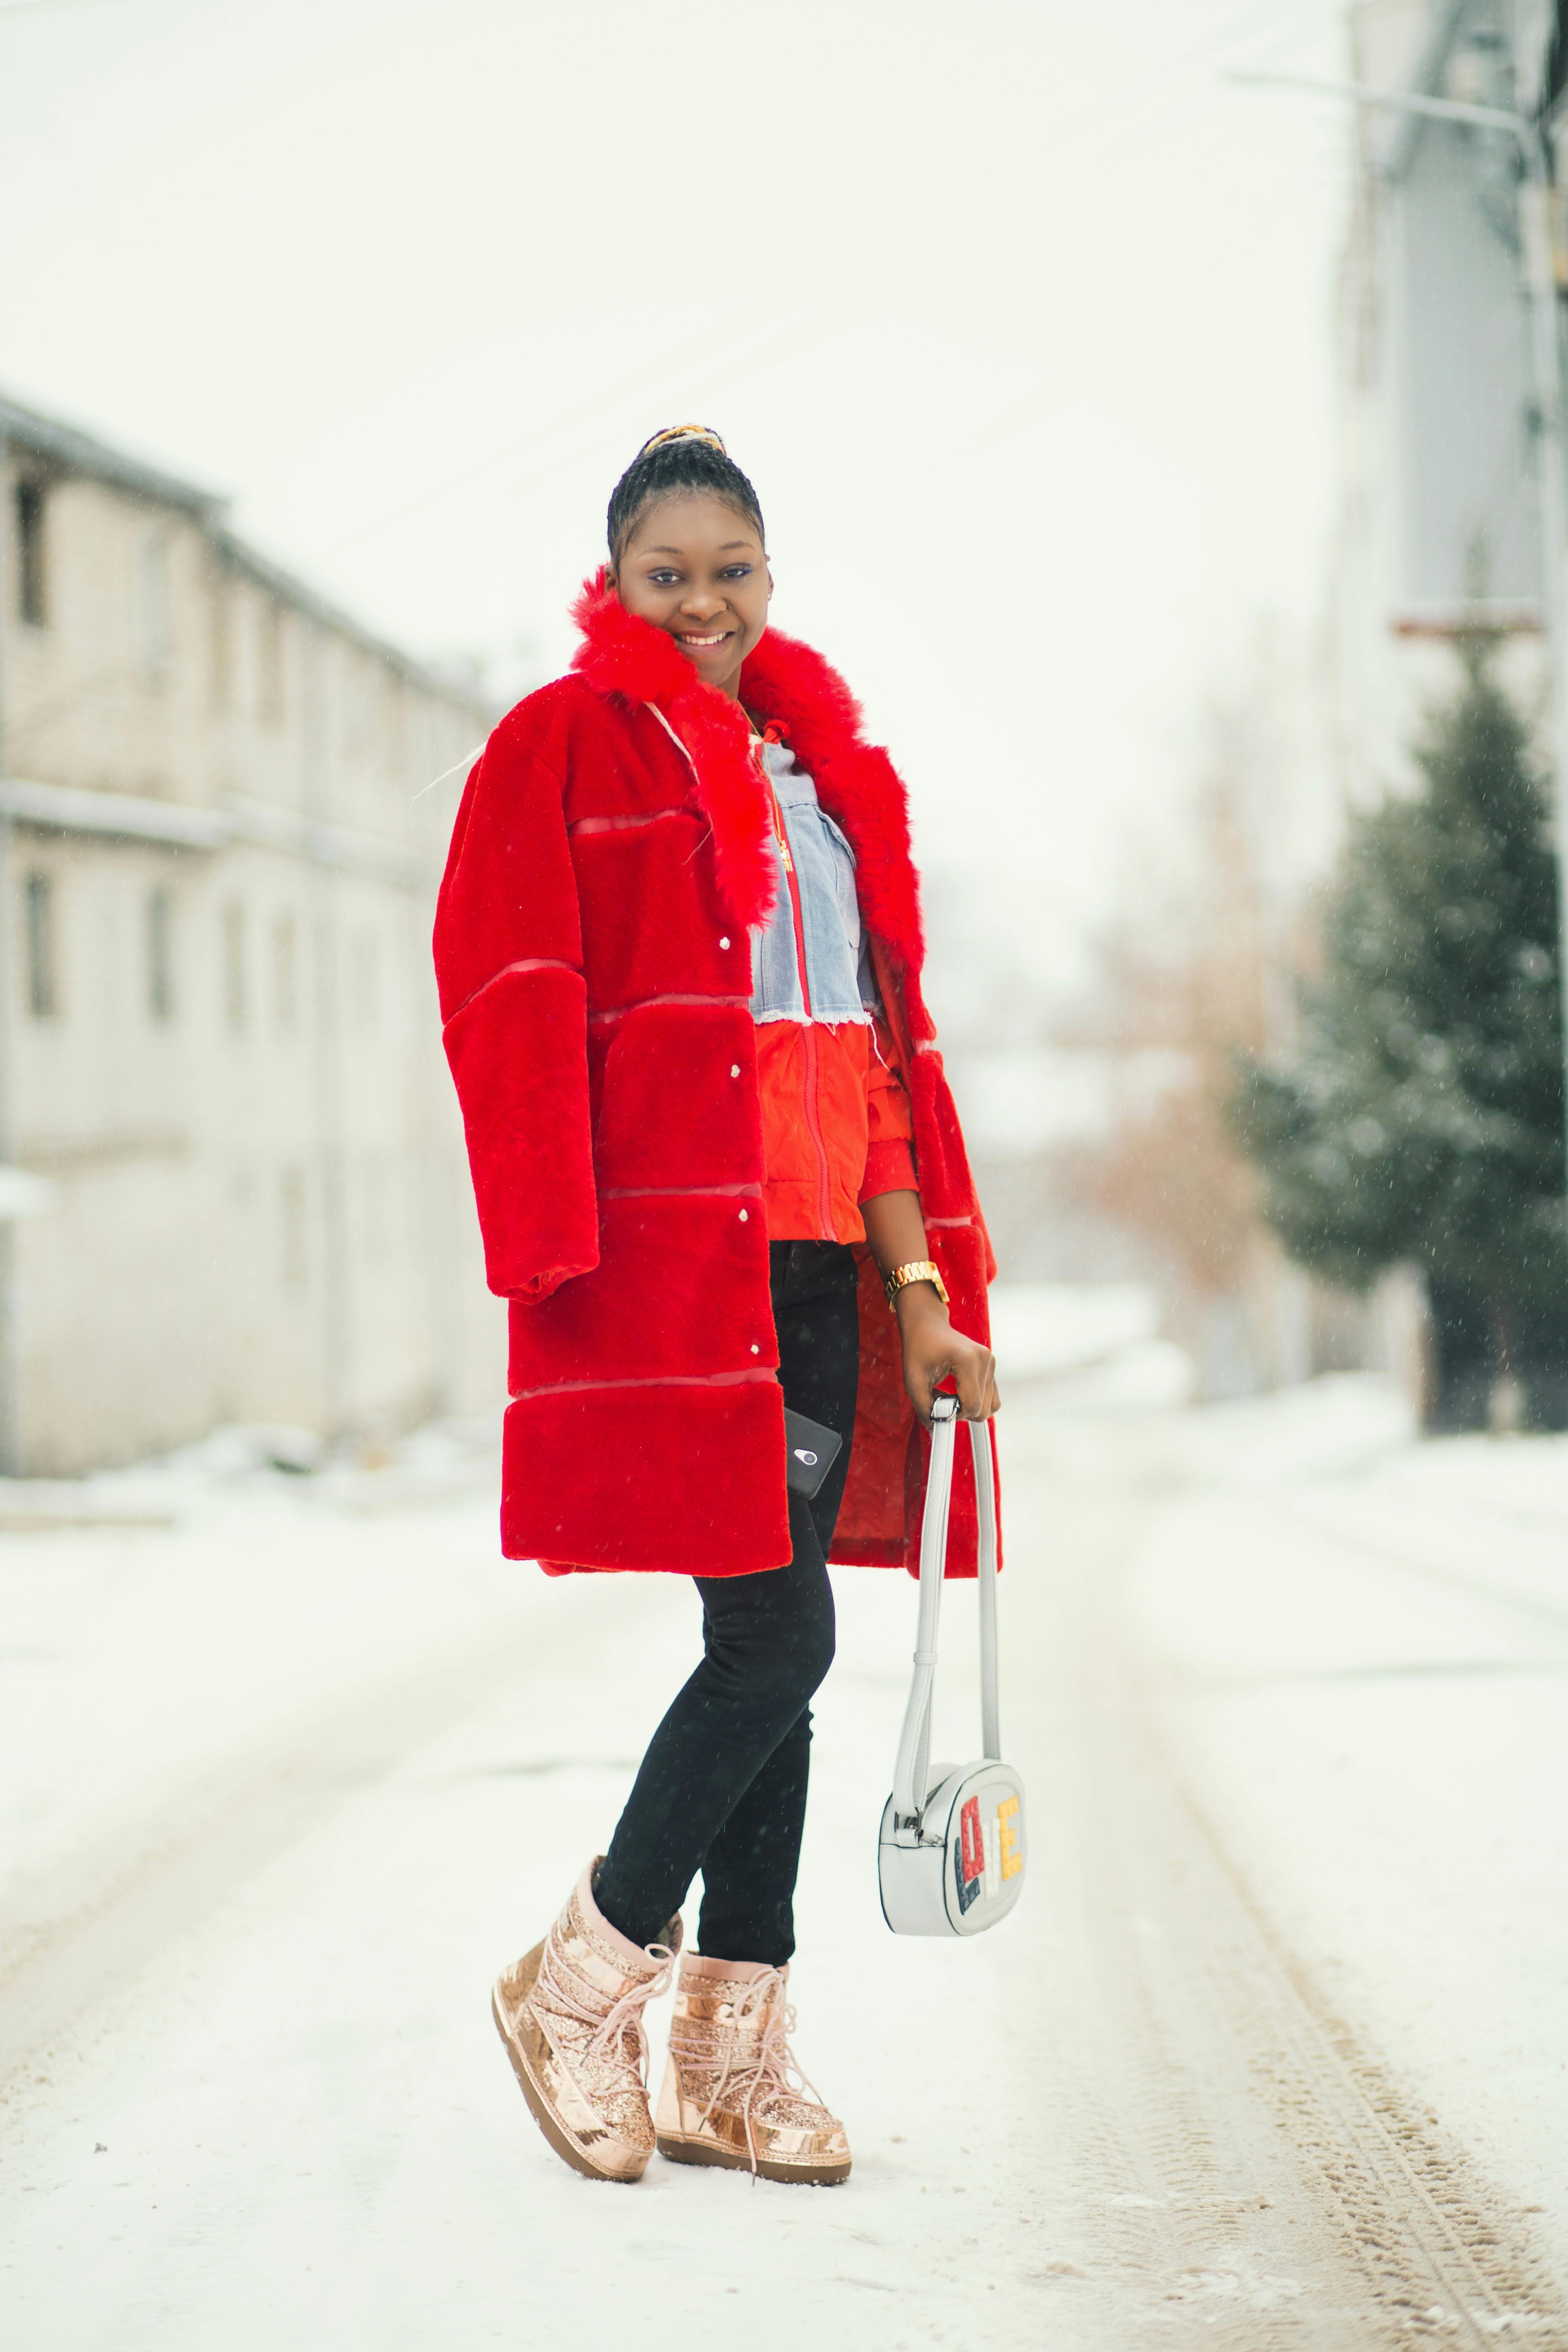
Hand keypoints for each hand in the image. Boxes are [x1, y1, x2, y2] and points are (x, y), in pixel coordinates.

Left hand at [894, 1285, 1000, 1426]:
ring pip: (991, 1405)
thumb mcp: (913, 1380)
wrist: (927, 1325)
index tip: (938, 1405)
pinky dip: (977, 1401)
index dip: (954, 1415)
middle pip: (983, 1409)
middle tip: (942, 1399)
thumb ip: (923, 1407)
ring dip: (969, 1408)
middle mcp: (985, 1360)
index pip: (972, 1405)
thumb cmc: (918, 1349)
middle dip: (961, 1412)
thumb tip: (936, 1428)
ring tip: (950, 1395)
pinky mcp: (991, 1366)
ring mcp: (991, 1362)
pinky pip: (992, 1397)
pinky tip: (959, 1393)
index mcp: (968, 1360)